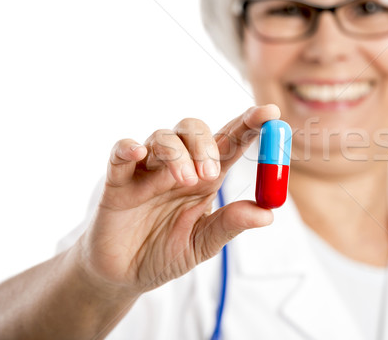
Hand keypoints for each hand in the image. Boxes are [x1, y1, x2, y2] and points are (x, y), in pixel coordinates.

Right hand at [75, 105, 279, 296]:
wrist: (124, 276)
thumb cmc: (166, 253)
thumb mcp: (203, 243)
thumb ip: (230, 224)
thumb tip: (267, 213)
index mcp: (205, 177)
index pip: (230, 141)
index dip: (249, 123)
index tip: (270, 112)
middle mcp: (178, 166)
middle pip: (194, 129)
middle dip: (207, 143)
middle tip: (212, 173)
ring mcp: (147, 170)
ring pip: (163, 137)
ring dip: (178, 153)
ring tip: (185, 181)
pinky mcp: (117, 181)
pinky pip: (120, 152)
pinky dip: (128, 147)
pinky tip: (137, 153)